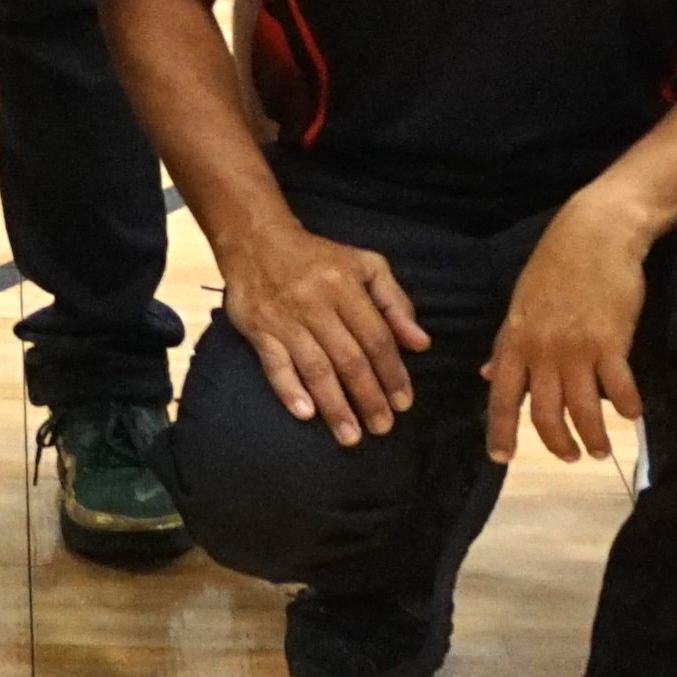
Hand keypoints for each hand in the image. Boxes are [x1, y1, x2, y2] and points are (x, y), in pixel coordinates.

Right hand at [215, 220, 425, 446]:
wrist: (256, 239)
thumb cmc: (319, 259)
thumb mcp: (365, 266)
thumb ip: (395, 303)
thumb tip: (420, 344)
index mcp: (346, 286)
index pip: (376, 337)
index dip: (392, 372)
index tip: (404, 403)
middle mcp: (316, 304)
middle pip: (348, 358)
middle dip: (368, 397)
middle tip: (382, 428)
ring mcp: (285, 318)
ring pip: (315, 367)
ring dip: (334, 405)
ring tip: (350, 436)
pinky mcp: (259, 329)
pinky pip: (274, 364)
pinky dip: (289, 389)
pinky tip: (305, 413)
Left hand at [490, 196, 654, 464]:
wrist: (595, 233)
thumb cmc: (556, 265)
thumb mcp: (521, 303)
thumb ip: (505, 343)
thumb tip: (487, 375)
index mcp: (516, 340)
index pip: (501, 397)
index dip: (500, 432)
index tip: (501, 460)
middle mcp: (542, 350)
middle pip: (545, 414)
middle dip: (557, 444)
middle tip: (569, 458)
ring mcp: (577, 348)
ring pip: (582, 410)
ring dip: (593, 437)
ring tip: (600, 449)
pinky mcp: (611, 341)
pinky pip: (618, 389)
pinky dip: (627, 408)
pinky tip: (633, 415)